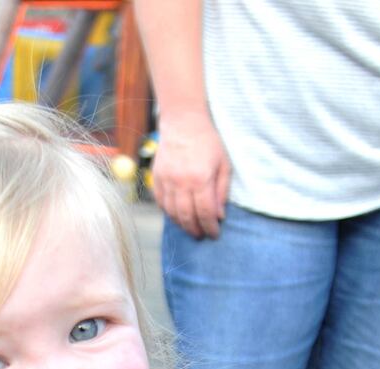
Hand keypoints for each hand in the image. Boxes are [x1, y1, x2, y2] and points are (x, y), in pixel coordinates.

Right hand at [151, 111, 230, 239]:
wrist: (183, 122)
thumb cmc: (208, 142)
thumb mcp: (223, 164)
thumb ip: (221, 191)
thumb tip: (219, 216)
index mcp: (200, 179)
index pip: (205, 213)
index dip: (210, 228)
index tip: (214, 234)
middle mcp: (181, 182)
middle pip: (187, 216)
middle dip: (195, 230)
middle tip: (201, 236)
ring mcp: (166, 180)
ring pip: (171, 212)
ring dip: (181, 224)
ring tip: (190, 229)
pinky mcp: (156, 176)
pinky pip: (160, 202)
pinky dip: (168, 212)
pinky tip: (176, 216)